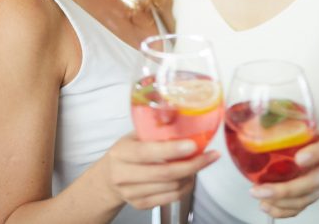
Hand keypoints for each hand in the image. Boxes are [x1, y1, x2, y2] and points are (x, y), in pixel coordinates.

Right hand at [101, 132, 219, 210]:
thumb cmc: (126, 152)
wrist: (108, 179)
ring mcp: (131, 193)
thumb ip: (153, 128)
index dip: (172, 149)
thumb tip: (180, 113)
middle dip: (192, 165)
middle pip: (164, 173)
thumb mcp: (133, 136)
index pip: (148, 152)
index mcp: (122, 153)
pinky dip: (185, 187)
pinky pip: (171, 198)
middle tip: (209, 156)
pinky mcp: (141, 204)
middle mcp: (124, 175)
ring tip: (200, 163)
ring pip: (171, 187)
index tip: (193, 145)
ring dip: (191, 175)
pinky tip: (190, 176)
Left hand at [249, 133, 318, 218]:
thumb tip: (262, 119)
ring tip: (258, 196)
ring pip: (305, 199)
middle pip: (312, 183)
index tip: (299, 159)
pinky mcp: (318, 197)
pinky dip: (283, 210)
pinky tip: (267, 206)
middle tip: (261, 189)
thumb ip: (295, 126)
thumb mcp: (315, 130)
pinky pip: (302, 208)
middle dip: (286, 189)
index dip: (315, 155)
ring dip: (280, 202)